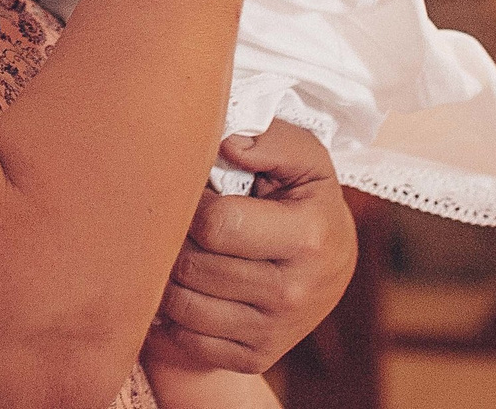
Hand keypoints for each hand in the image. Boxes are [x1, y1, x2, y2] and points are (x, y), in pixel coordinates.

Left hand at [143, 123, 356, 374]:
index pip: (216, 224)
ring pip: (182, 307)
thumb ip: (270, 138)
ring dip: (167, 276)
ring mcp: (276, 332)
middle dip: (174, 239)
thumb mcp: (304, 158)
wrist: (329, 264)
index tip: (194, 191)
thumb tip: (226, 144)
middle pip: (193, 268)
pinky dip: (172, 314)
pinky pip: (187, 340)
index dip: (190, 202)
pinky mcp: (255, 357)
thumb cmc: (304, 199)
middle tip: (177, 220)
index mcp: (310, 236)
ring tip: (180, 249)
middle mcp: (296, 292)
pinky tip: (186, 286)